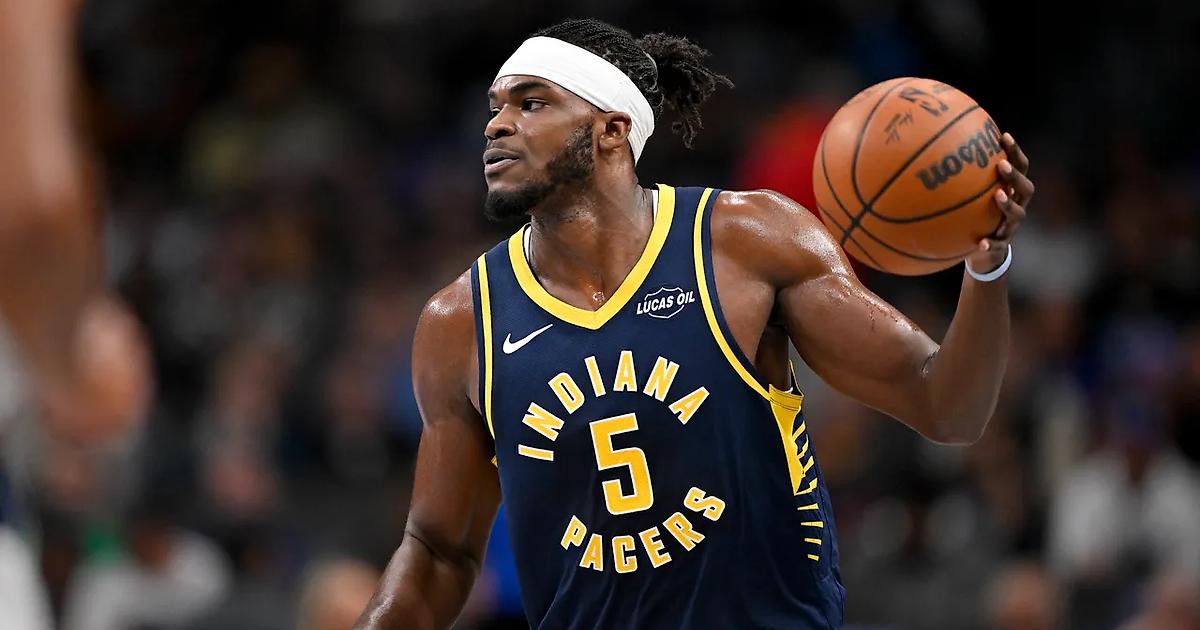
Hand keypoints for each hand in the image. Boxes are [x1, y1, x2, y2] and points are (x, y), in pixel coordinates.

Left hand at [965, 133, 1033, 273]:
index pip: (1020, 167)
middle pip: (1026, 188)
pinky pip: (997, 245)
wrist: (984, 253)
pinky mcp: (1001, 245)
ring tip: (998, 196)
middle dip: (1015, 175)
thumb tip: (936, 153)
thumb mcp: (972, 197)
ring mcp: (1011, 226)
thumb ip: (964, 179)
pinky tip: (980, 243)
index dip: (1015, 151)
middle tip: (1001, 165)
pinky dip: (990, 244)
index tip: (1003, 135)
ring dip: (1008, 204)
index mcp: (1012, 191)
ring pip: (1017, 214)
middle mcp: (1017, 206)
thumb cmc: (977, 217)